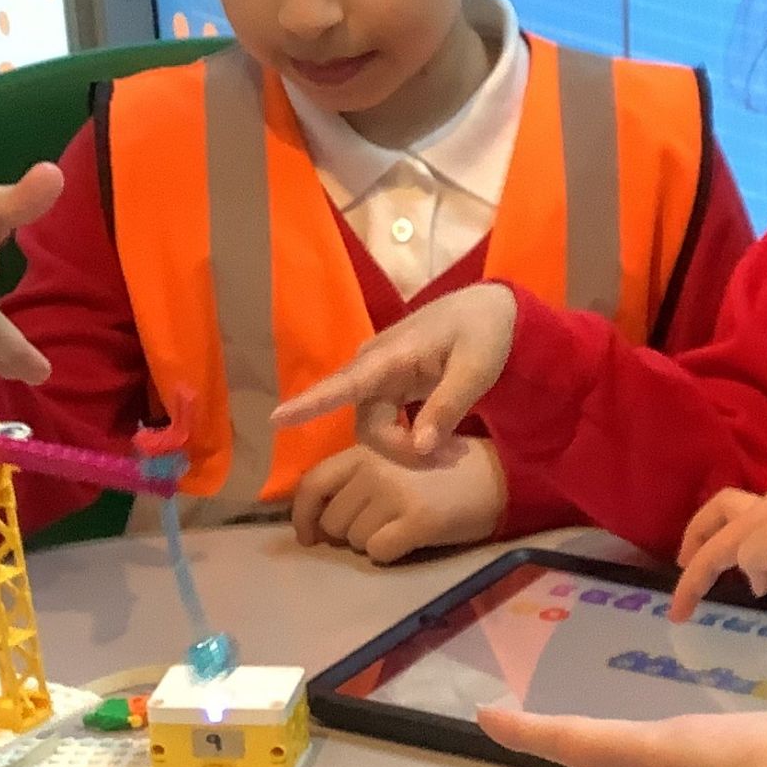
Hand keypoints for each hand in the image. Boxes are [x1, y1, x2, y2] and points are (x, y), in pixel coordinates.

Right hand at [270, 283, 517, 464]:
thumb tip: (419, 447)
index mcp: (391, 356)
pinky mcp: (390, 386)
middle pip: (367, 425)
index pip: (344, 384)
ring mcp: (380, 377)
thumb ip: (447, 407)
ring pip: (376, 428)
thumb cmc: (483, 333)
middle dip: (400, 450)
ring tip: (454, 451)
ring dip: (407, 447)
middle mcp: (375, 366)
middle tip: (451, 457)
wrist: (490, 309)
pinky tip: (442, 443)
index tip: (275, 419)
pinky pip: (386, 421)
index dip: (310, 403)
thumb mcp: (476, 370)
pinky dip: (410, 438)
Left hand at [290, 436, 505, 562]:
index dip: (302, 515)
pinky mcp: (416, 521)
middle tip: (377, 528)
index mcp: (368, 448)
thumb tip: (321, 517)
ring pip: (355, 540)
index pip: (313, 483)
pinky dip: (390, 554)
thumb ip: (360, 476)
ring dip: (371, 543)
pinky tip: (412, 539)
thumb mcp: (399, 457)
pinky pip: (379, 553)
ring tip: (400, 528)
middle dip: (347, 534)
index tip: (309, 536)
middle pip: (333, 520)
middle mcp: (375, 469)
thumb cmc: (450, 467)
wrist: (503, 475)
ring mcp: (394, 495)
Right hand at [671, 488, 766, 617]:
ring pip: (743, 527)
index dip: (689, 581)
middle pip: (718, 515)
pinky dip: (756, 558)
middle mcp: (764, 510)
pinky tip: (766, 578)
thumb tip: (753, 575)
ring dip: (727, 548)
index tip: (676, 615)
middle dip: (698, 538)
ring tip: (725, 578)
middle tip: (687, 564)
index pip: (710, 550)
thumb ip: (750, 558)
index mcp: (751, 516)